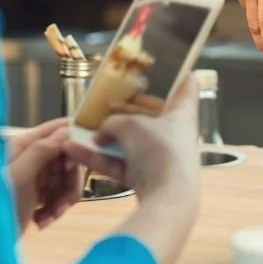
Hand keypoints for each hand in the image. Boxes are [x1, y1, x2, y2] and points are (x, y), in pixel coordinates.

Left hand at [6, 119, 82, 231]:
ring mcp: (35, 176)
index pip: (59, 129)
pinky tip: (43, 220)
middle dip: (71, 181)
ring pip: (67, 178)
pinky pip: (59, 194)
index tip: (76, 163)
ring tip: (52, 216)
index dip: (75, 142)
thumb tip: (66, 129)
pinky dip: (56, 208)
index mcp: (23, 146)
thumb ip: (41, 151)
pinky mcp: (38, 194)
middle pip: (68, 158)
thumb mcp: (19, 177)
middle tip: (67, 201)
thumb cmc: (0, 206)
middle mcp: (31, 157)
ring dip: (64, 199)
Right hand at [63, 76, 199, 201]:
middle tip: (107, 103)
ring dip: (106, 135)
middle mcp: (175, 132)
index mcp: (182, 112)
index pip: (186, 86)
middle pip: (151, 114)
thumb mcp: (131, 126)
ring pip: (131, 140)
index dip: (178, 73)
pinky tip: (75, 151)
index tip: (168, 65)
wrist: (168, 198)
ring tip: (82, 128)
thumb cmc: (160, 153)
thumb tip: (102, 132)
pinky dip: (99, 158)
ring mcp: (161, 155)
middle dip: (126, 109)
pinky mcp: (147, 176)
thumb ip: (113, 123)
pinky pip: (120, 163)